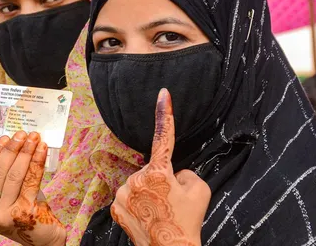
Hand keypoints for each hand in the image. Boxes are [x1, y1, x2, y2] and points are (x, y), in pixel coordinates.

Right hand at [0, 131, 65, 245]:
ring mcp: (3, 215)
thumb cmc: (26, 213)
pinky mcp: (22, 213)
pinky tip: (42, 150)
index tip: (4, 138)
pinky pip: (30, 181)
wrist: (44, 241)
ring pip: (14, 176)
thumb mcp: (10, 197)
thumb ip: (6, 178)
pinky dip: (37, 162)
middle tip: (22, 135)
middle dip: (11, 150)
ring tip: (34, 138)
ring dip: (25, 153)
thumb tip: (14, 144)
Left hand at [111, 89, 210, 245]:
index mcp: (158, 172)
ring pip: (138, 184)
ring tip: (159, 212)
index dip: (164, 114)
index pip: (163, 137)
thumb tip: (174, 173)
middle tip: (171, 203)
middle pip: (152, 170)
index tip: (162, 93)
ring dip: (147, 193)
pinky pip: (129, 197)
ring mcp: (122, 193)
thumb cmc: (187, 222)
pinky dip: (137, 204)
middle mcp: (136, 178)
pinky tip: (147, 217)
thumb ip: (187, 173)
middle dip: (161, 181)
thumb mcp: (200, 191)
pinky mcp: (115, 206)